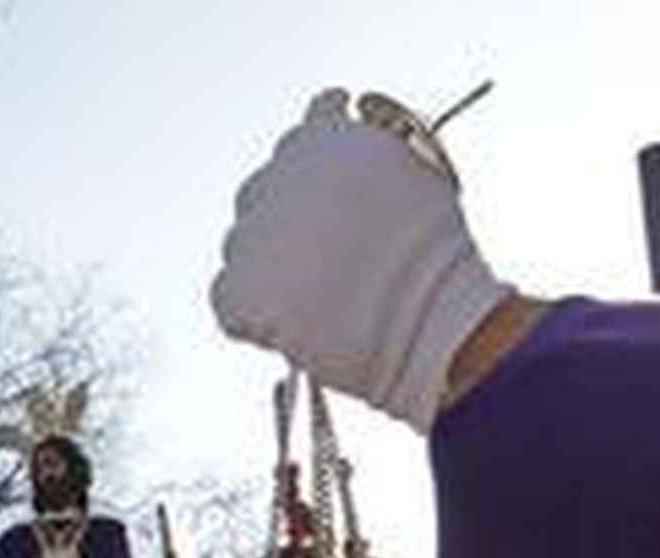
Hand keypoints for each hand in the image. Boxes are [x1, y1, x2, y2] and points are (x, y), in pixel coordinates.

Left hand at [210, 88, 509, 430]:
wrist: (425, 316)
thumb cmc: (430, 254)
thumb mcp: (415, 169)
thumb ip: (372, 147)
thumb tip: (356, 129)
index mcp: (323, 135)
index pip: (301, 136)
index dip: (314, 174)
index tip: (332, 202)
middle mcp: (279, 173)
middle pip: (260, 195)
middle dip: (285, 228)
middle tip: (325, 266)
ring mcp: (254, 231)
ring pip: (241, 248)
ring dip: (268, 272)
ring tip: (317, 301)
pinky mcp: (239, 288)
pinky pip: (228, 300)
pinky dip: (253, 318)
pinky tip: (294, 327)